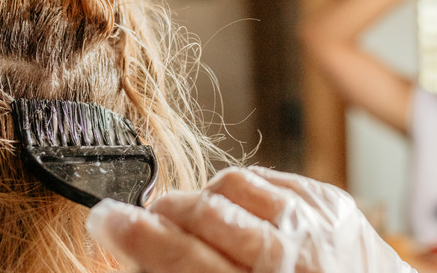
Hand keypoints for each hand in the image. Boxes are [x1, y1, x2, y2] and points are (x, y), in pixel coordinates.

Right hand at [86, 166, 416, 272]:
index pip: (180, 257)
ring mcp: (314, 223)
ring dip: (204, 199)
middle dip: (162, 211)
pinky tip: (241, 213)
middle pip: (202, 213)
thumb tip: (145, 258)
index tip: (105, 219)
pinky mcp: (331, 201)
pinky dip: (245, 193)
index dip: (134, 234)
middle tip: (143, 217)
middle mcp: (290, 258)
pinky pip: (267, 178)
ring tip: (198, 218)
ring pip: (231, 184)